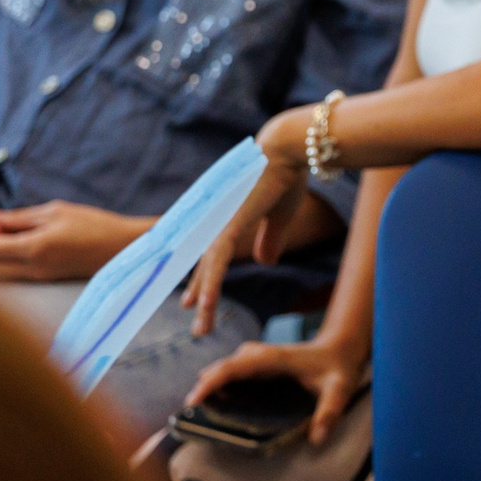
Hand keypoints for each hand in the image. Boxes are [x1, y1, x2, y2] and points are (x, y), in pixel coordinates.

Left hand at [0, 201, 151, 281]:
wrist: (125, 248)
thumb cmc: (94, 223)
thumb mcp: (55, 211)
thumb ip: (18, 217)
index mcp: (35, 248)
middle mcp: (33, 268)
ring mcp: (39, 277)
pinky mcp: (46, 278)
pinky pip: (11, 272)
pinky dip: (1, 257)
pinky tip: (12, 238)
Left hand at [181, 110, 310, 335]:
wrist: (288, 151)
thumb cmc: (286, 176)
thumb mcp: (280, 216)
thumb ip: (271, 239)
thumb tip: (265, 261)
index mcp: (228, 221)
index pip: (212, 258)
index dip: (203, 282)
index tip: (193, 304)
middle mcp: (217, 223)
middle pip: (204, 267)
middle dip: (199, 296)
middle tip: (196, 327)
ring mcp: (220, 223)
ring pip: (207, 270)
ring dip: (204, 301)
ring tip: (200, 330)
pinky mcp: (228, 224)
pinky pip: (216, 261)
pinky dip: (209, 285)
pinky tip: (203, 305)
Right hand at [185, 335, 366, 446]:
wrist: (338, 348)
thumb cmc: (338, 368)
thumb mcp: (340, 389)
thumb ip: (330, 413)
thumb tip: (316, 440)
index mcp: (272, 358)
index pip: (233, 367)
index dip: (211, 382)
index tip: (193, 401)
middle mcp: (257, 355)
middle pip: (221, 369)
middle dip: (203, 390)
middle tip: (189, 417)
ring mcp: (253, 359)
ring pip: (222, 372)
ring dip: (209, 390)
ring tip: (197, 415)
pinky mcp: (253, 366)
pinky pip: (229, 376)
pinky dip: (218, 389)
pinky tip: (214, 408)